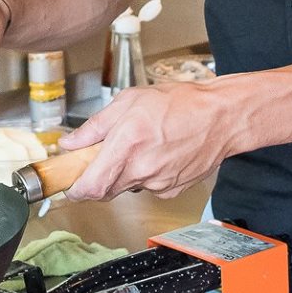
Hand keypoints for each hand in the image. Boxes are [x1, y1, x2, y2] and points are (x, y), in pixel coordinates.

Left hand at [56, 82, 237, 199]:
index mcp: (127, 144)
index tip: (70, 185)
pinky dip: (145, 176)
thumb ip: (95, 126)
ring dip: (123, 174)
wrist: (222, 117)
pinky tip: (157, 155)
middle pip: (105, 191)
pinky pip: (148, 188)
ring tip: (140, 147)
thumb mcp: (129, 101)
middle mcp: (142, 169)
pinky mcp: (172, 190)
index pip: (91, 186)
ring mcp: (158, 183)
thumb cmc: (180, 103)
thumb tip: (70, 143)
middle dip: (97, 179)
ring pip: (127, 187)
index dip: (75, 191)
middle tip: (101, 159)